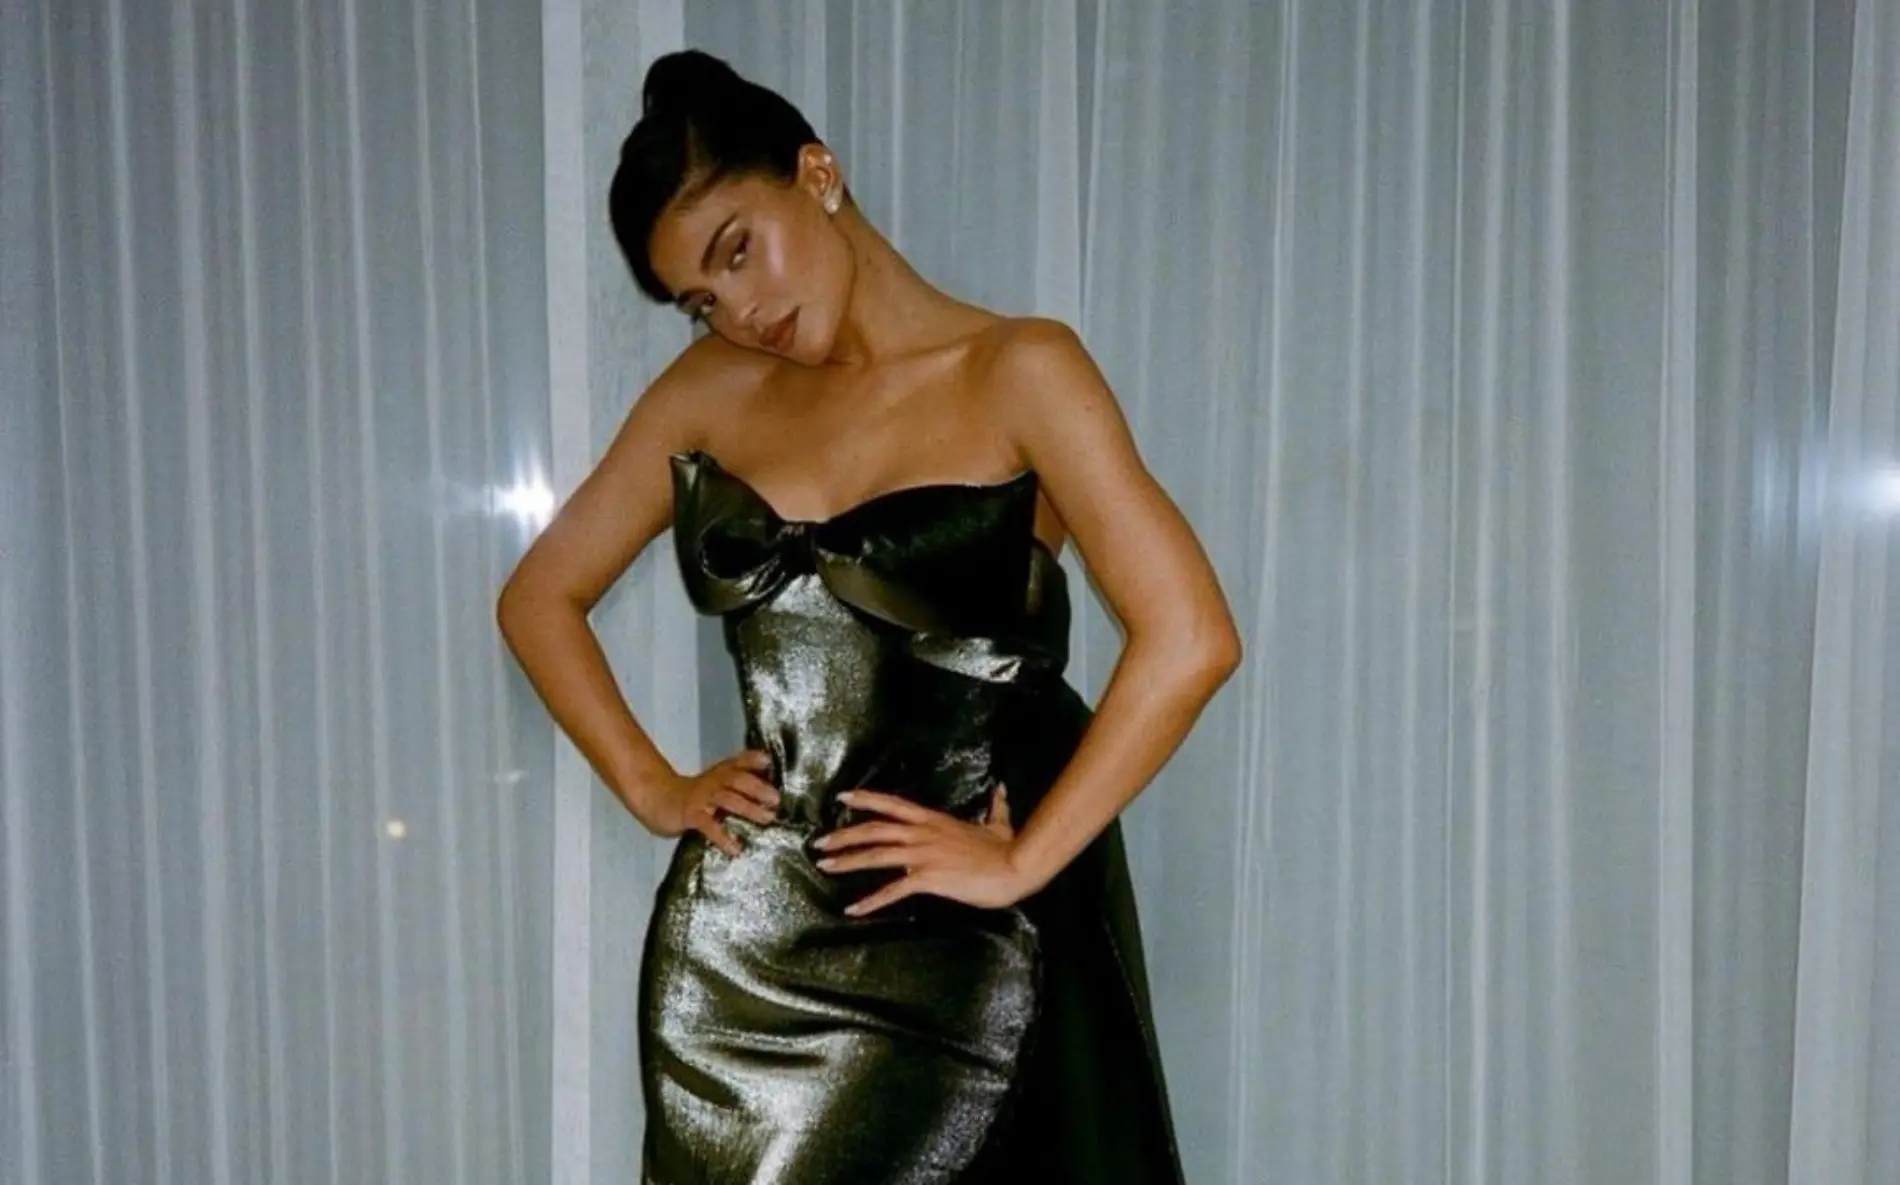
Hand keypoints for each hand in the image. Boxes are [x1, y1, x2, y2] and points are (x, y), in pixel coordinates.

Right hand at [647, 749, 779, 855]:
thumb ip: (737, 788)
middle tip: (776, 799)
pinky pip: (708, 826)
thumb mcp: (715, 785)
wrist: (657, 799)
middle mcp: (713, 781)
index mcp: (721, 773)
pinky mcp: (690, 814)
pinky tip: (735, 848)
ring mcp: (701, 797)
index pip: (739, 762)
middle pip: (737, 779)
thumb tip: (769, 799)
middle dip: (758, 788)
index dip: (753, 760)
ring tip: (766, 818)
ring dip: (748, 808)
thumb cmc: (693, 795)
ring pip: (727, 799)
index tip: (769, 762)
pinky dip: (723, 837)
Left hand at [812, 783, 1031, 914]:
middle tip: (820, 841)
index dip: (866, 799)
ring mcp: (923, 855)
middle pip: (874, 830)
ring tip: (824, 865)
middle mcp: (923, 834)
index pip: (892, 804)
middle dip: (844, 834)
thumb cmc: (1007, 848)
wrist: (1015, 866)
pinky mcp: (928, 878)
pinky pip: (893, 890)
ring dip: (848, 860)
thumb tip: (1001, 787)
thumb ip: (995, 806)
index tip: (843, 798)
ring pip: (876, 855)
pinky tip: (853, 908)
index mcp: (934, 820)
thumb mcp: (999, 822)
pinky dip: (870, 900)